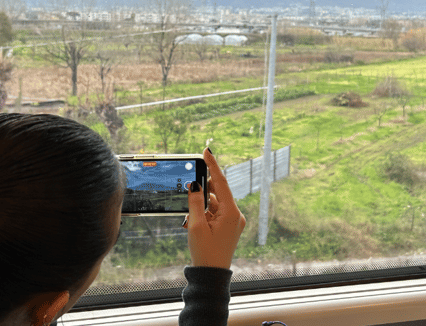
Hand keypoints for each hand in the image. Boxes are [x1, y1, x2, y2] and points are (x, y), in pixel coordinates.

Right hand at [182, 147, 245, 269]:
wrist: (212, 275)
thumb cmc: (205, 252)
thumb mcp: (196, 225)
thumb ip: (195, 201)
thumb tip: (194, 183)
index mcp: (231, 212)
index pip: (220, 182)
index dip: (212, 165)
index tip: (207, 150)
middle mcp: (236, 215)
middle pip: (217, 192)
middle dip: (202, 192)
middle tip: (189, 191)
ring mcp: (233, 221)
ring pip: (214, 204)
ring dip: (201, 207)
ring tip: (191, 221)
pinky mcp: (229, 227)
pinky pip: (216, 213)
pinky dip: (204, 214)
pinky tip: (195, 223)